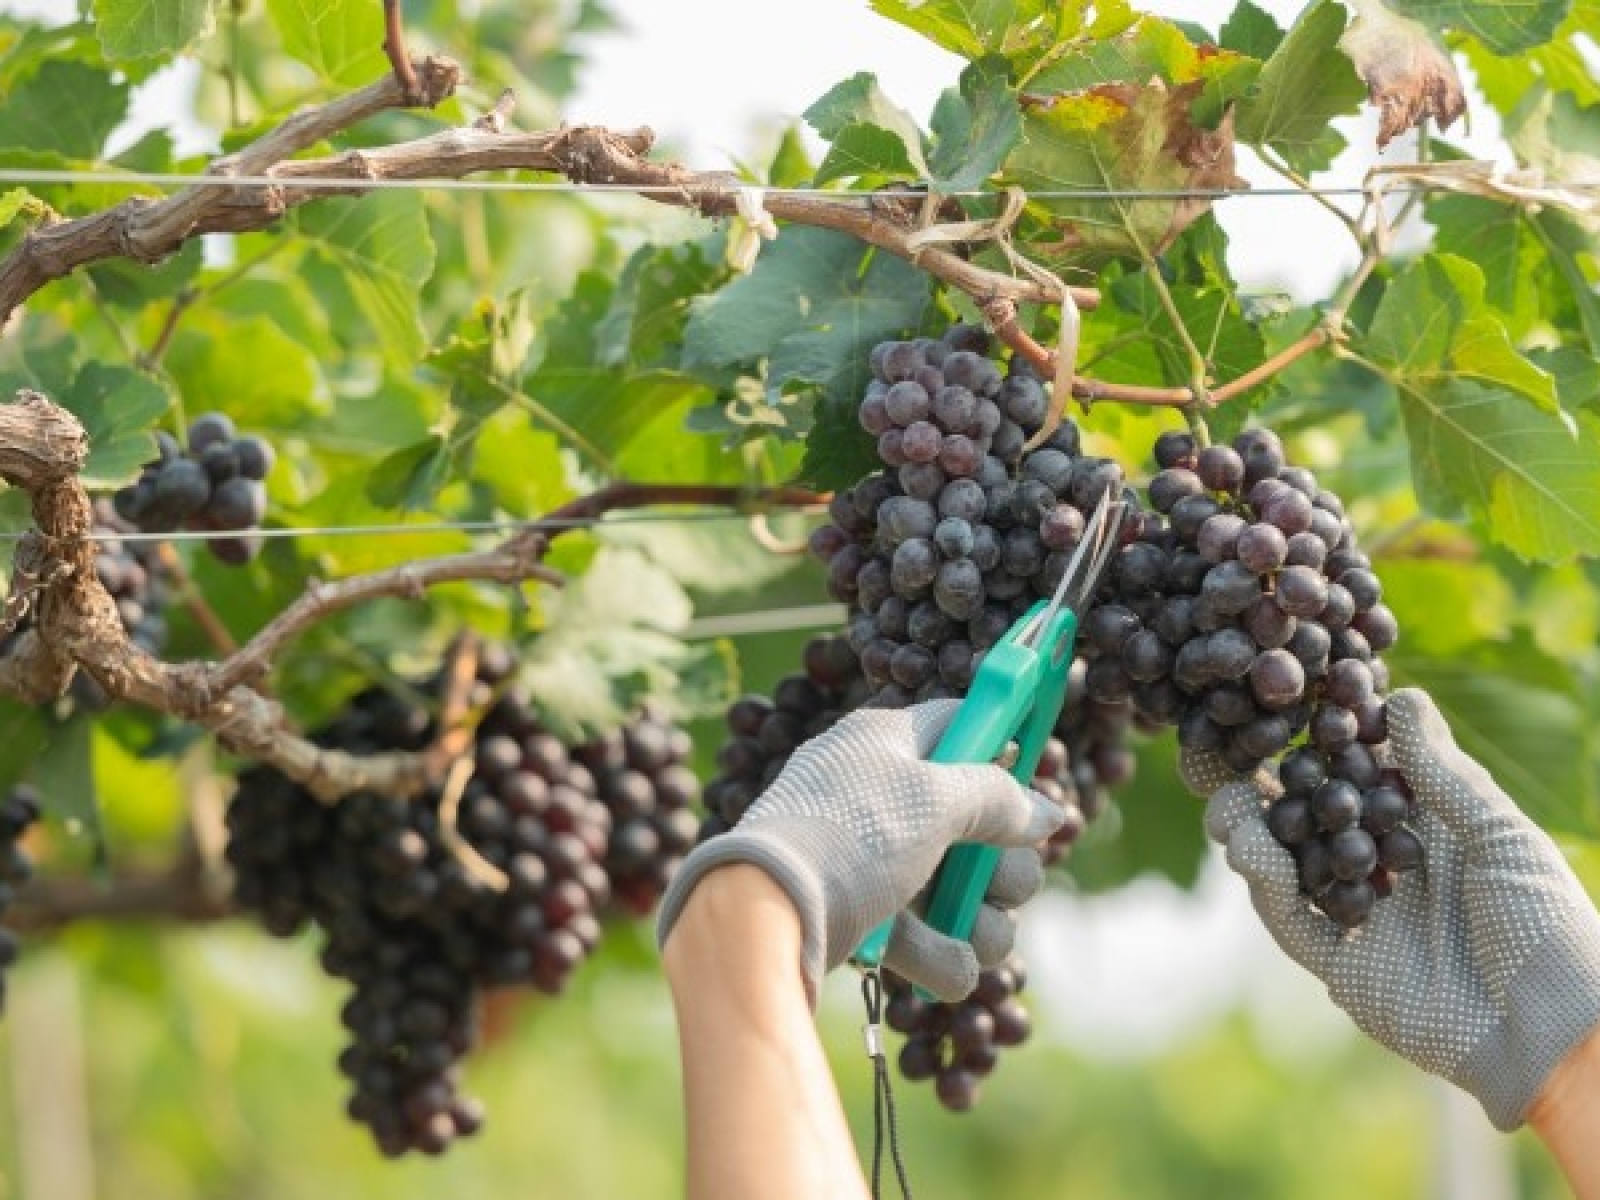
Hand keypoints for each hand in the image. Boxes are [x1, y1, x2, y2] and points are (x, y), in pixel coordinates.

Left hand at [657, 700, 1063, 1003]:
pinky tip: (943, 968)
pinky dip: (940, 954)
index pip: (961, 723)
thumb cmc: (848, 837)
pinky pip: (925, 935)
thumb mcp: (933, 800)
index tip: (1034, 779)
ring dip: (980, 919)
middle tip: (998, 883)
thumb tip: (1048, 811)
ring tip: (972, 934)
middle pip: (977, 822)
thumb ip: (998, 798)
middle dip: (1003, 865)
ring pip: (960, 888)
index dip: (1004, 747)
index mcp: (886, 742)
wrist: (765, 916)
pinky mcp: (862, 915)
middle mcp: (880, 793)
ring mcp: (871, 857)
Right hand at [1197, 688, 1599, 1128]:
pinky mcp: (1341, 964)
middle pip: (1310, 817)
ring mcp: (1360, 915)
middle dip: (1265, 787)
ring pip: (1288, 865)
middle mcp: (1386, 866)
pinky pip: (1292, 921)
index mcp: (1426, 828)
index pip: (1359, 773)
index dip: (1320, 743)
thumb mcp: (1501, 836)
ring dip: (1253, 832)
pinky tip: (1254, 854)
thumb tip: (1403, 696)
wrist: (1556, 1032)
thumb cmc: (1549, 925)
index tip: (1280, 705)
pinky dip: (1267, 886)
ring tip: (1226, 805)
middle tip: (1218, 756)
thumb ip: (1444, 774)